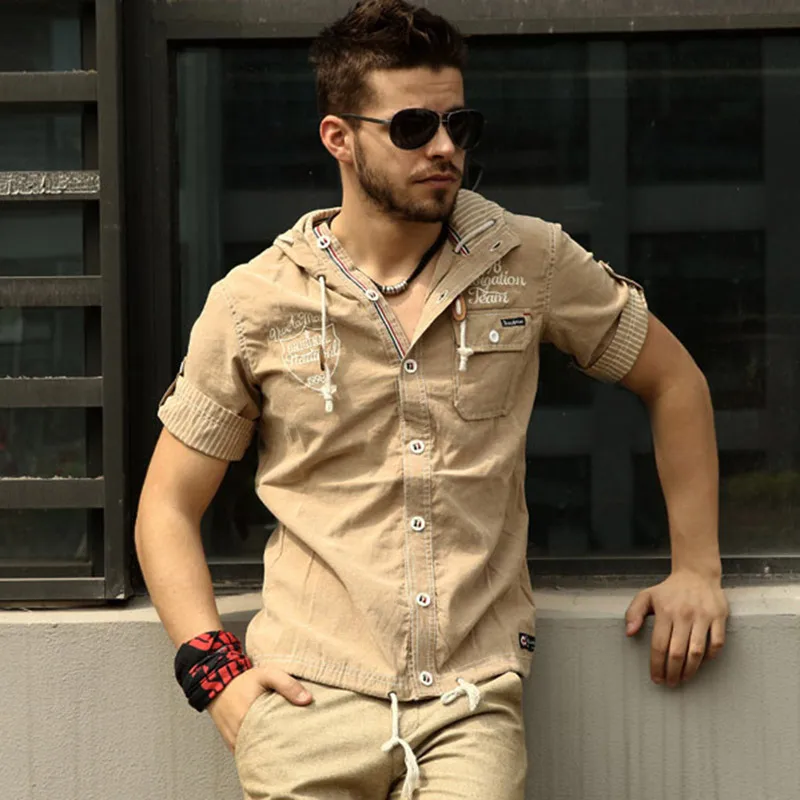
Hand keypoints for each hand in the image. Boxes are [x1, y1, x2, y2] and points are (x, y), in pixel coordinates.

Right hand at [207, 664, 312, 750]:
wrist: (218, 682)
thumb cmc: (244, 679)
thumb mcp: (267, 675)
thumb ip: (287, 685)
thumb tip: (308, 700)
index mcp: (249, 719)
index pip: (272, 741)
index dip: (287, 744)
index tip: (300, 742)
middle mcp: (240, 735)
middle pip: (265, 751)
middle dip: (280, 751)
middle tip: (297, 747)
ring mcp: (235, 741)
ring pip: (255, 755)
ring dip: (268, 752)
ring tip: (285, 748)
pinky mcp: (232, 743)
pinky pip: (247, 753)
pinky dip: (258, 752)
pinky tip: (269, 747)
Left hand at [625, 569, 728, 687]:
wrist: (696, 573)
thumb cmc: (669, 590)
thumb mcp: (646, 596)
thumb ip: (634, 613)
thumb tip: (629, 632)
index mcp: (665, 611)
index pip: (659, 645)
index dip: (657, 665)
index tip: (656, 678)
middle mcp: (684, 615)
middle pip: (677, 652)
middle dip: (672, 672)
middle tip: (670, 683)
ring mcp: (703, 616)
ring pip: (697, 651)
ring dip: (690, 670)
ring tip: (684, 678)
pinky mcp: (719, 617)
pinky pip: (717, 643)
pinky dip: (710, 657)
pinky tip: (702, 662)